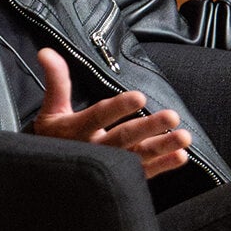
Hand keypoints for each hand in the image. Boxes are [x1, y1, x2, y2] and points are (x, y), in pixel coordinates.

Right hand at [32, 48, 191, 177]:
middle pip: (123, 138)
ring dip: (162, 147)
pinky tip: (180, 156)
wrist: (48, 179)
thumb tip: (46, 51)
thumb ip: (56, 80)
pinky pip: (144, 174)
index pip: (99, 117)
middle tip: (172, 116)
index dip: (118, 107)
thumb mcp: (51, 109)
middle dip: (148, 127)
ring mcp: (108, 167)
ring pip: (138, 157)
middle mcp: (94, 150)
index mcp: (76, 130)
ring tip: (184, 137)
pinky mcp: (121, 178)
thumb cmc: (53, 138)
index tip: (139, 96)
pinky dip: (163, 166)